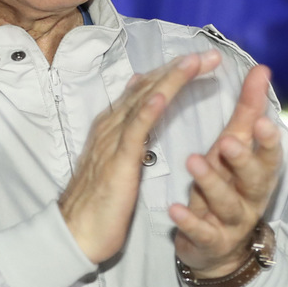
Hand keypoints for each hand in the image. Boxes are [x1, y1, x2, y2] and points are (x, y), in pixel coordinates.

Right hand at [59, 51, 219, 262]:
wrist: (76, 231)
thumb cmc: (100, 201)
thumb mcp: (117, 159)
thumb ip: (130, 130)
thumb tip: (142, 101)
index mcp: (114, 124)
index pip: (147, 90)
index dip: (174, 73)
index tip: (202, 60)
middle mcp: (111, 125)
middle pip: (149, 88)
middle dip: (179, 69)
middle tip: (210, 54)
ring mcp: (111, 140)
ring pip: (144, 102)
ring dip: (170, 80)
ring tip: (194, 63)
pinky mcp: (116, 161)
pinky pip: (134, 131)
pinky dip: (147, 110)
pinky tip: (163, 96)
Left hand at [169, 65, 280, 276]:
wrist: (217, 246)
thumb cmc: (227, 184)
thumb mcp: (237, 147)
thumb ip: (248, 111)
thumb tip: (261, 69)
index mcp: (259, 172)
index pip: (269, 154)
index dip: (268, 140)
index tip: (263, 121)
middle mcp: (251, 197)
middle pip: (254, 180)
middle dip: (242, 160)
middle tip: (227, 141)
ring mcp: (231, 222)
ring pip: (226, 203)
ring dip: (210, 183)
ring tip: (192, 162)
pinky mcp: (210, 241)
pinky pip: (201, 232)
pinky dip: (189, 221)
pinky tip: (173, 209)